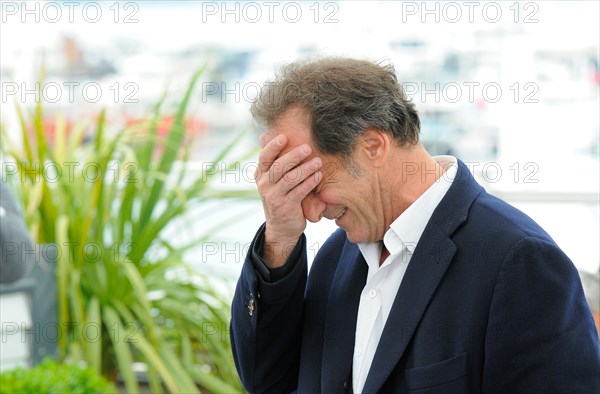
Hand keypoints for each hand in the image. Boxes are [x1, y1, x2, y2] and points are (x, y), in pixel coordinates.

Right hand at [254, 133, 321, 267]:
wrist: (281, 227)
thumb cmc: (280, 197)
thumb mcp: (271, 179)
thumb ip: (271, 159)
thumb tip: (263, 135)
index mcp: (260, 175)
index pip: (264, 157)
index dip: (273, 146)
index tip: (284, 137)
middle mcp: (264, 185)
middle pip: (278, 167)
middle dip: (293, 156)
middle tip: (308, 148)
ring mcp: (274, 197)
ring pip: (290, 179)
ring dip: (305, 169)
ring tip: (318, 162)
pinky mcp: (285, 207)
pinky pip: (299, 192)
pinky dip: (310, 182)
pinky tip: (319, 175)